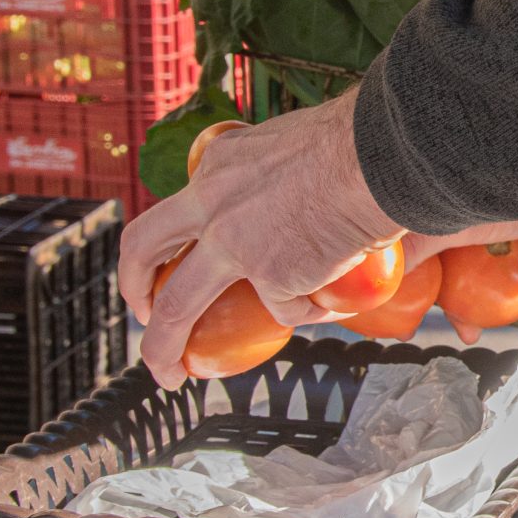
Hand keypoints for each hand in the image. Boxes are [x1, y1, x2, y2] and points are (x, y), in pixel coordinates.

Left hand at [120, 91, 403, 387]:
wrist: (384, 156)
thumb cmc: (361, 142)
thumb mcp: (296, 146)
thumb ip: (279, 177)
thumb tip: (301, 201)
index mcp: (219, 165)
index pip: (184, 206)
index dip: (177, 238)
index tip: (181, 259)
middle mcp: (212, 203)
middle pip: (142, 248)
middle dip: (132, 286)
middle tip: (142, 316)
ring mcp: (234, 243)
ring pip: (177, 307)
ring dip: (163, 347)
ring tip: (169, 375)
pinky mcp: (271, 276)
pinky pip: (286, 313)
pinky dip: (309, 313)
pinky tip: (335, 301)